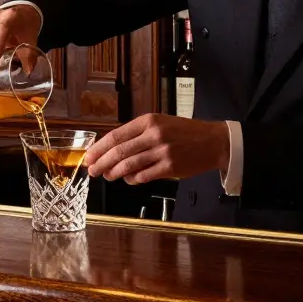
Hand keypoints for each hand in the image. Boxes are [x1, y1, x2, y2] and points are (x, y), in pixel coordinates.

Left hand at [84, 114, 229, 184]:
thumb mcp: (160, 123)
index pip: (116, 135)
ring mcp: (162, 152)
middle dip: (102, 162)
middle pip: (119, 151)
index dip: (99, 148)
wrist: (213, 141)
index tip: (89, 156)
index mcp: (148, 121)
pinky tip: (129, 179)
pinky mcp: (170, 167)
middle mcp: (154, 135)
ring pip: (129, 165)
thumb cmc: (184, 132)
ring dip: (114, 173)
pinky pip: (144, 176)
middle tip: (92, 170)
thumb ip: (138, 134)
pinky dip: (132, 179)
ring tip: (107, 176)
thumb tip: (112, 149)